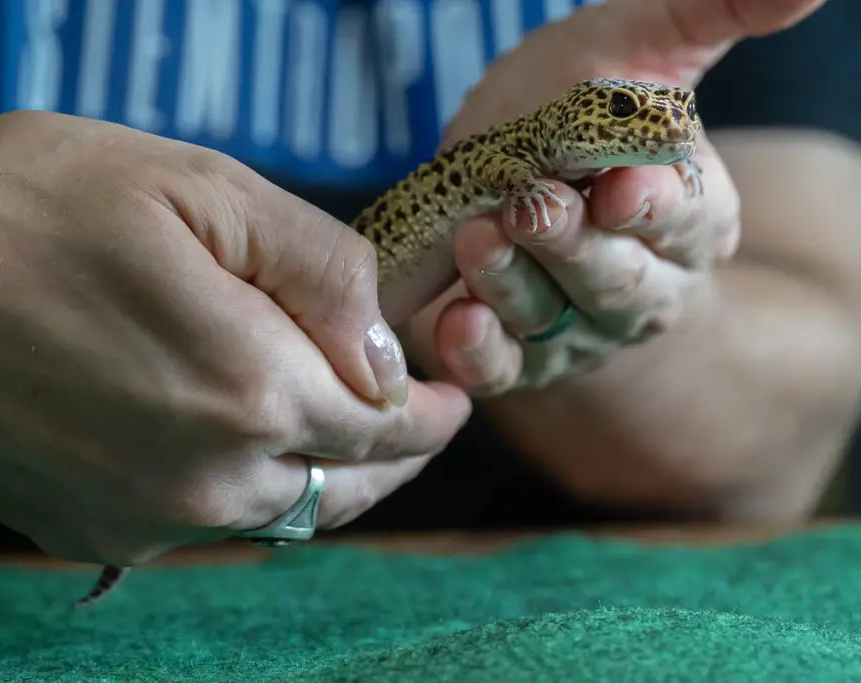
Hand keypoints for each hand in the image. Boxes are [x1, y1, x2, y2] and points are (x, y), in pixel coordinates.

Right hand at [0, 112, 470, 565]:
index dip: (430, 410)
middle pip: (345, 486)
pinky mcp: (91, 532)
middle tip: (418, 424)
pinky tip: (238, 453)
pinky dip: (244, 494)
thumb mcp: (203, 188)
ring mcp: (147, 520)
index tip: (450, 396)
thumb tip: (380, 350)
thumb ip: (320, 272)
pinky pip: (205, 527)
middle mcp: (209, 479)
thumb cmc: (32, 208)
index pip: (386, 424)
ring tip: (342, 440)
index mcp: (252, 389)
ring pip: (281, 515)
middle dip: (395, 455)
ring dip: (325, 478)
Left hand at [402, 0, 824, 394]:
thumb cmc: (580, 99)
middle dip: (574, 247)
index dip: (657, 206)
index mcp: (696, 218)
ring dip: (513, 286)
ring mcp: (581, 329)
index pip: (690, 219)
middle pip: (619, 281)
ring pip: (552, 320)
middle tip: (532, 205)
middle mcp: (648, 287)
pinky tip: (457, 323)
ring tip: (478, 240)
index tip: (621, 187)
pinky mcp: (520, 355)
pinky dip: (478, 351)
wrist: (505, 160)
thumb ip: (713, 17)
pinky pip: (502, 367)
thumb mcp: (642, 45)